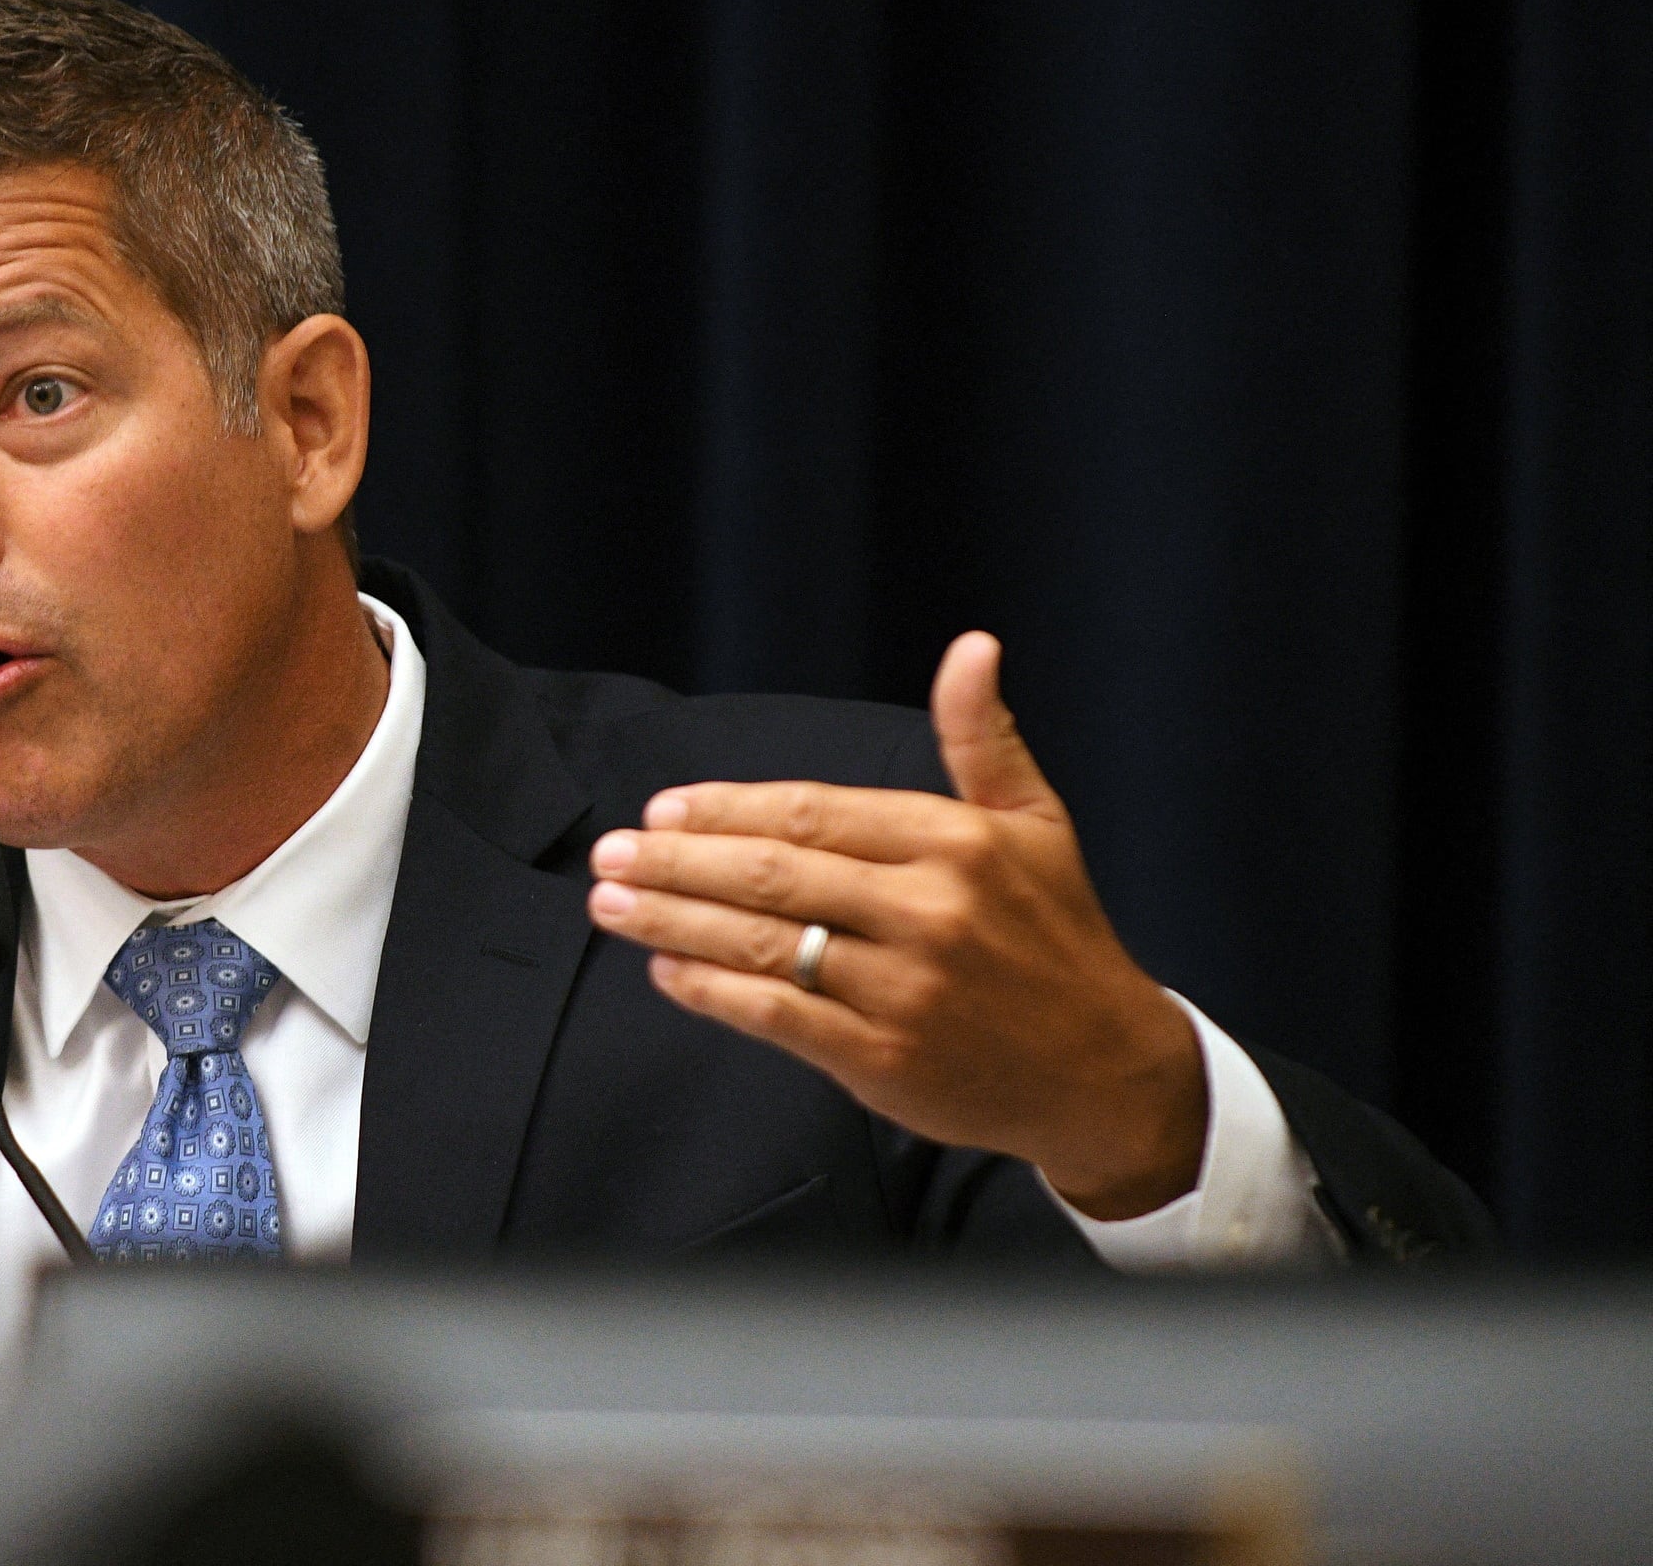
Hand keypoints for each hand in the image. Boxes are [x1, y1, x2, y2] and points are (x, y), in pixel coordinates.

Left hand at [583, 634, 1206, 1219]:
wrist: (1106, 1070)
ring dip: (672, 921)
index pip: (812, 814)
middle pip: (771, 875)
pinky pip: (778, 1014)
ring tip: (611, 905)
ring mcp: (904, 988)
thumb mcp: (1034, 822)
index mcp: (954, 843)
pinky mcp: (885, 1059)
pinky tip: (667, 970)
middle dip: (676, 863)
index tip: (663, 810)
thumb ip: (982, 737)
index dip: (727, 810)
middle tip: (610, 855)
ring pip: (761, 943)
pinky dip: (712, 991)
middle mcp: (928, 911)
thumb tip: (972, 646)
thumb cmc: (1058, 935)